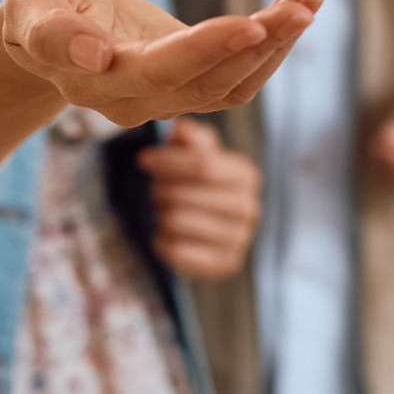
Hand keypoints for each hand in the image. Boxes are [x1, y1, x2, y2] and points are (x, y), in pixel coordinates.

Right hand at [1, 0, 321, 127]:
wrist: (45, 28)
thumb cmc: (36, 5)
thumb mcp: (29, 2)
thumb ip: (52, 31)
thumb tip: (92, 57)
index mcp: (96, 82)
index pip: (162, 70)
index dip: (208, 49)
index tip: (253, 23)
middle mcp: (135, 101)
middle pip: (209, 83)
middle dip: (261, 43)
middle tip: (302, 4)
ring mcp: (163, 98)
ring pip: (232, 85)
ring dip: (276, 46)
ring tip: (307, 0)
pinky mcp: (187, 82)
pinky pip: (236, 76)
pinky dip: (271, 47)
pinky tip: (293, 10)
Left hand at [137, 117, 259, 278]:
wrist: (209, 222)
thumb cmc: (196, 179)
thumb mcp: (194, 151)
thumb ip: (189, 138)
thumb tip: (182, 128)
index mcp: (246, 174)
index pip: (203, 164)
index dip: (168, 161)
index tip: (143, 159)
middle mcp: (250, 207)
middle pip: (187, 194)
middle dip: (160, 188)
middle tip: (153, 187)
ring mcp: (240, 239)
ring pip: (179, 222)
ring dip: (160, 213)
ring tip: (160, 208)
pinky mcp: (226, 264)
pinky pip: (178, 252)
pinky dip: (162, 240)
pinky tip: (163, 233)